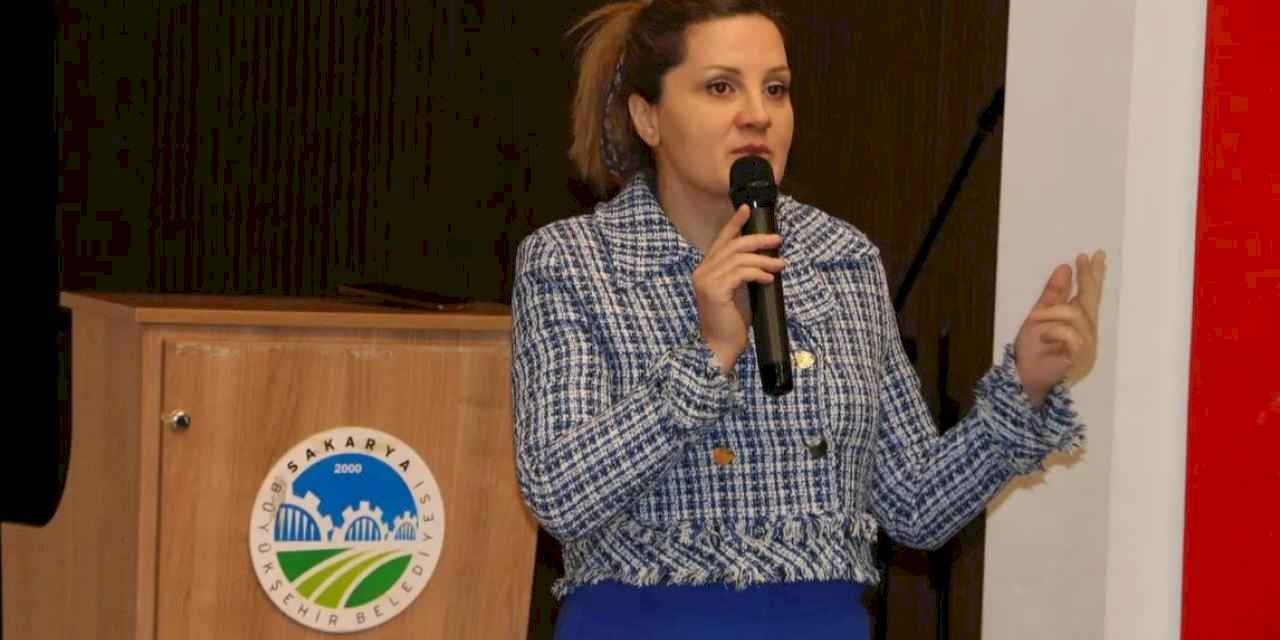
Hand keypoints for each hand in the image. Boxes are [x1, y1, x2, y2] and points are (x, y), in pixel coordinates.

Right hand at [691, 205, 785, 371]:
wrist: (719, 347)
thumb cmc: (731, 323)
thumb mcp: (738, 292)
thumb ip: (743, 274)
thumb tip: (765, 258)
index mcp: (706, 270)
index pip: (721, 241)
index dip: (734, 223)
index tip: (746, 209)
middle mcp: (702, 272)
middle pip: (733, 245)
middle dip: (757, 239)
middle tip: (778, 240)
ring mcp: (707, 281)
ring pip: (739, 258)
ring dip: (764, 259)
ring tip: (781, 263)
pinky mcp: (715, 291)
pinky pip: (741, 273)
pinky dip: (758, 272)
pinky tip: (769, 278)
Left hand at [1014, 250, 1106, 404]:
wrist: (1023, 379)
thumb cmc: (1032, 351)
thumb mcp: (1038, 317)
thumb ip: (1052, 295)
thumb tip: (1064, 268)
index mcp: (1077, 324)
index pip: (1088, 295)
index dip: (1092, 276)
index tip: (1093, 255)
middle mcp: (1086, 333)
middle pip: (1090, 301)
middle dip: (1089, 278)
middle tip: (1085, 258)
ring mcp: (1086, 347)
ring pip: (1077, 315)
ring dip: (1052, 313)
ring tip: (1035, 320)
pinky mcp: (1080, 359)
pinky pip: (1073, 335)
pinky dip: (1054, 331)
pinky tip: (1043, 336)